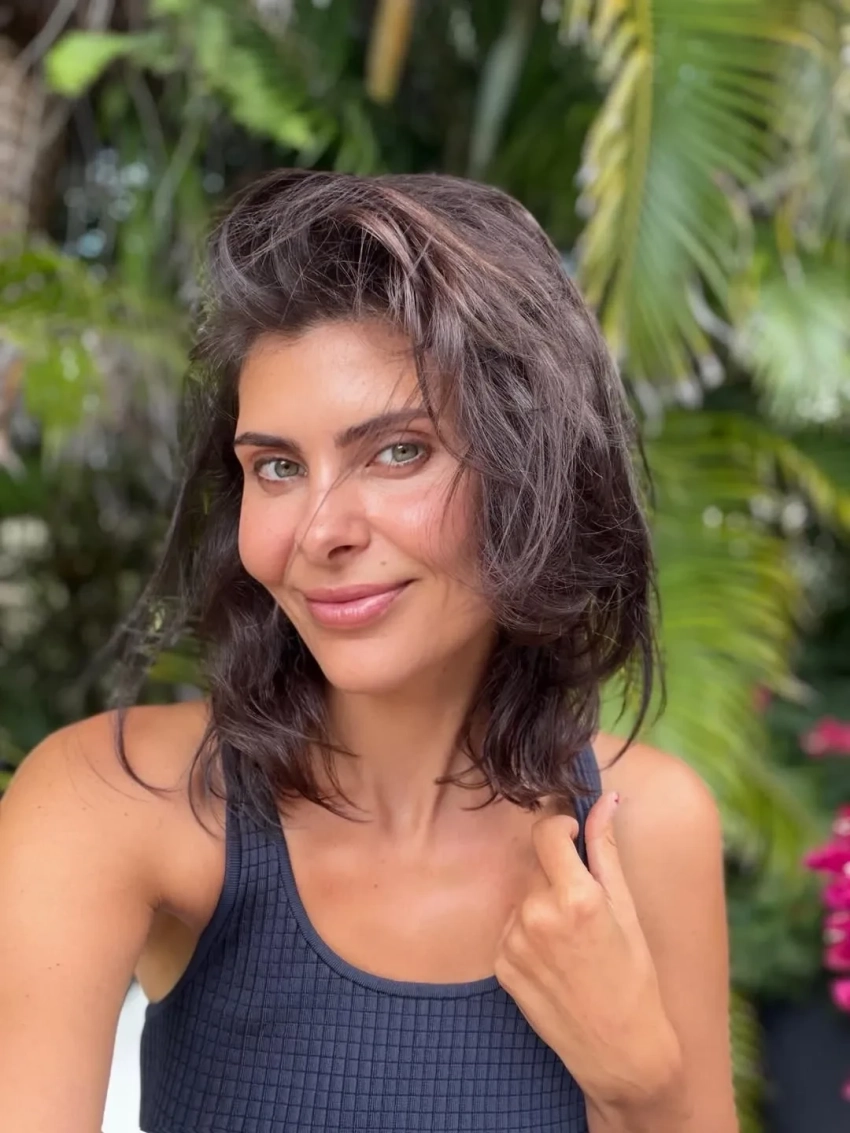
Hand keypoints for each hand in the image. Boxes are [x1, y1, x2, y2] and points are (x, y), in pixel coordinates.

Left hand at [493, 791, 682, 1110]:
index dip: (559, 824)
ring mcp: (514, 942)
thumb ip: (607, 849)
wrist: (620, 1052)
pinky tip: (555, 958)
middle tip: (586, 905)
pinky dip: (528, 931)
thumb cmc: (634, 979)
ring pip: (522, 894)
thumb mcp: (627, 909)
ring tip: (573, 939)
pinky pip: (511, 926)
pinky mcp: (500, 965)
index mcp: (575, 898)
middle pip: (536, 863)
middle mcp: (537, 916)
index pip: (546, 831)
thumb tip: (608, 799)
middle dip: (556, 871)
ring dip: (541, 902)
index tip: (572, 832)